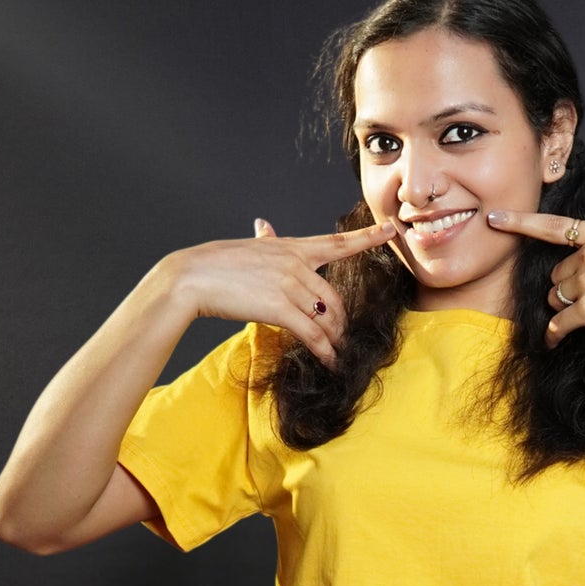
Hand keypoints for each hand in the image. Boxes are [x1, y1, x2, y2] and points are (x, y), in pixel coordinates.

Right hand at [169, 216, 396, 368]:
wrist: (193, 277)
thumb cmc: (217, 265)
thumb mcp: (249, 247)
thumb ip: (266, 241)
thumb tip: (265, 224)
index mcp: (292, 247)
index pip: (336, 242)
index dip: (367, 237)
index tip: (391, 231)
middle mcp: (296, 264)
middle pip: (335, 298)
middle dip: (340, 323)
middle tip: (340, 340)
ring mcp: (289, 285)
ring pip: (326, 318)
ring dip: (333, 341)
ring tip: (335, 354)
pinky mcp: (280, 308)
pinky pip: (312, 334)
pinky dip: (325, 351)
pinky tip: (329, 361)